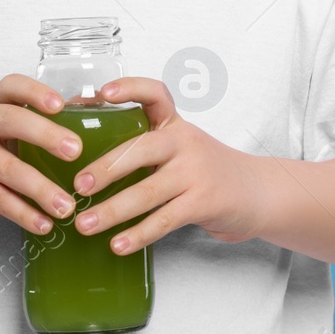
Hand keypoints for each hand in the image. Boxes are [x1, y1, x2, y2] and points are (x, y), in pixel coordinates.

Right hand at [0, 74, 83, 235]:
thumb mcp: (6, 133)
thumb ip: (41, 122)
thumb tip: (94, 109)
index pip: (11, 86)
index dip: (36, 92)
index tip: (60, 104)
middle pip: (12, 122)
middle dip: (47, 135)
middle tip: (76, 152)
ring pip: (8, 168)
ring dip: (41, 189)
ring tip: (67, 206)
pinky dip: (24, 214)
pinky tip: (45, 225)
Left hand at [71, 77, 267, 255]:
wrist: (255, 192)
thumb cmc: (203, 170)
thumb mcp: (178, 148)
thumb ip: (141, 146)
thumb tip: (78, 149)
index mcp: (174, 125)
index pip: (155, 94)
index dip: (129, 88)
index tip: (102, 93)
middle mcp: (185, 142)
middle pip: (142, 148)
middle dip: (107, 167)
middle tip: (79, 185)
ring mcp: (196, 172)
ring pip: (148, 191)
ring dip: (112, 210)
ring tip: (84, 225)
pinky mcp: (204, 202)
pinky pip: (165, 220)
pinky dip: (138, 234)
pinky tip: (117, 245)